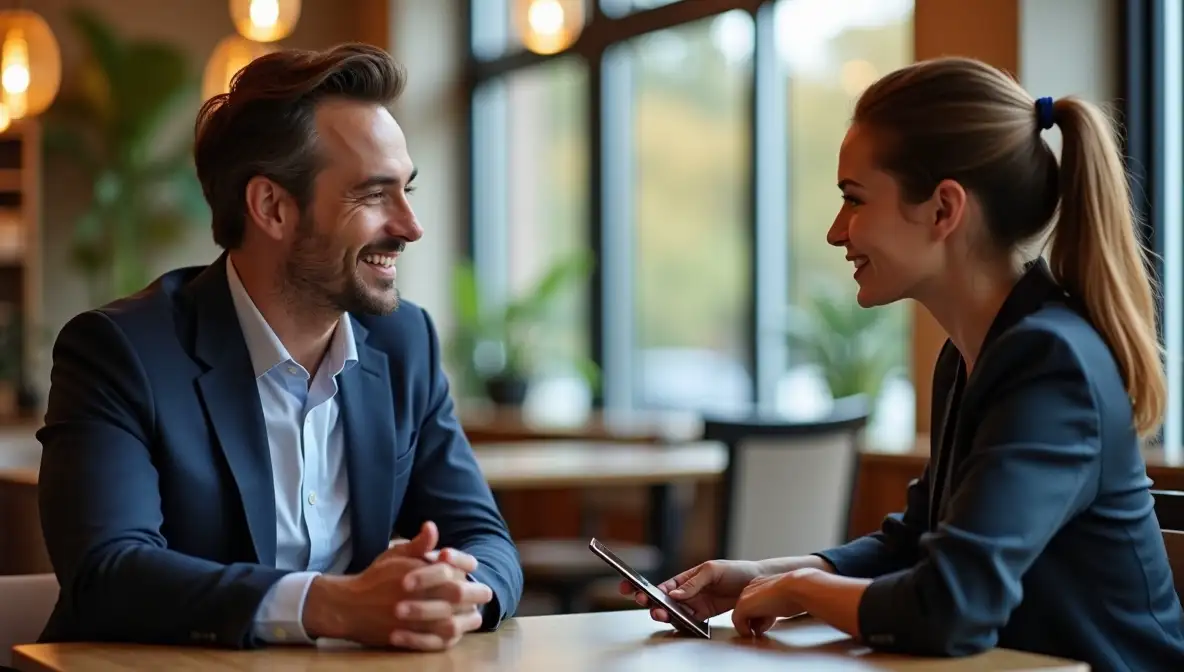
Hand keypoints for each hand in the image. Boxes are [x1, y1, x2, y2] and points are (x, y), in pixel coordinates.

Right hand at [304, 521, 492, 649]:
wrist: (347, 606)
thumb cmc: (374, 578)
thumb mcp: (394, 556)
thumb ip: (417, 545)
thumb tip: (432, 527)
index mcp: (418, 572)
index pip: (453, 569)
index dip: (468, 570)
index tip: (476, 571)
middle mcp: (418, 595)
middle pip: (458, 595)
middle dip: (476, 594)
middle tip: (486, 595)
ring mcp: (412, 619)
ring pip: (450, 621)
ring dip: (466, 620)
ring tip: (475, 617)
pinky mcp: (407, 638)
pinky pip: (435, 642)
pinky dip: (449, 638)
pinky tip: (456, 633)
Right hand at [618, 559, 765, 622]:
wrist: (756, 584)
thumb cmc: (735, 571)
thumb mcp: (712, 570)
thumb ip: (693, 584)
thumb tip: (674, 594)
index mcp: (686, 578)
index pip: (661, 584)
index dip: (644, 586)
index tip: (629, 587)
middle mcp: (687, 592)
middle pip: (662, 600)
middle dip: (649, 601)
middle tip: (642, 602)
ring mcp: (694, 605)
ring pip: (672, 612)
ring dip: (663, 613)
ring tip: (659, 613)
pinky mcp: (704, 616)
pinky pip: (687, 621)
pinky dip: (680, 622)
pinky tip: (675, 621)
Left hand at [731, 569, 810, 636]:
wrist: (796, 588)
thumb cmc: (797, 593)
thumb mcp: (785, 598)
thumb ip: (774, 605)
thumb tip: (771, 616)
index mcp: (761, 583)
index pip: (756, 602)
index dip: (763, 614)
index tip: (772, 619)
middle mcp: (751, 587)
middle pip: (748, 609)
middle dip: (756, 620)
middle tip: (768, 625)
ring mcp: (745, 596)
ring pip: (743, 616)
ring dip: (752, 625)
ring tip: (765, 628)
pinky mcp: (742, 607)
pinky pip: (737, 622)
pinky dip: (744, 630)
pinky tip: (754, 633)